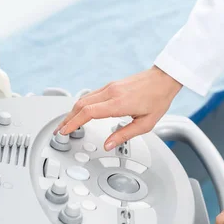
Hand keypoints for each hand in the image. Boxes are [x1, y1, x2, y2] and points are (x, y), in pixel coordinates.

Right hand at [54, 66, 181, 150]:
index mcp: (118, 103)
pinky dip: (80, 105)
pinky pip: (90, 95)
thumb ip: (124, 135)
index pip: (88, 112)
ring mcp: (109, 87)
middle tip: (59, 131)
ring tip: (66, 124)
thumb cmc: (158, 99)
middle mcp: (111, 92)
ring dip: (72, 112)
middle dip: (67, 119)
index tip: (65, 131)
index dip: (73, 123)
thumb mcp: (145, 124)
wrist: (164, 79)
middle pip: (80, 105)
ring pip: (83, 98)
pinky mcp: (111, 85)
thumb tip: (108, 144)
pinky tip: (79, 112)